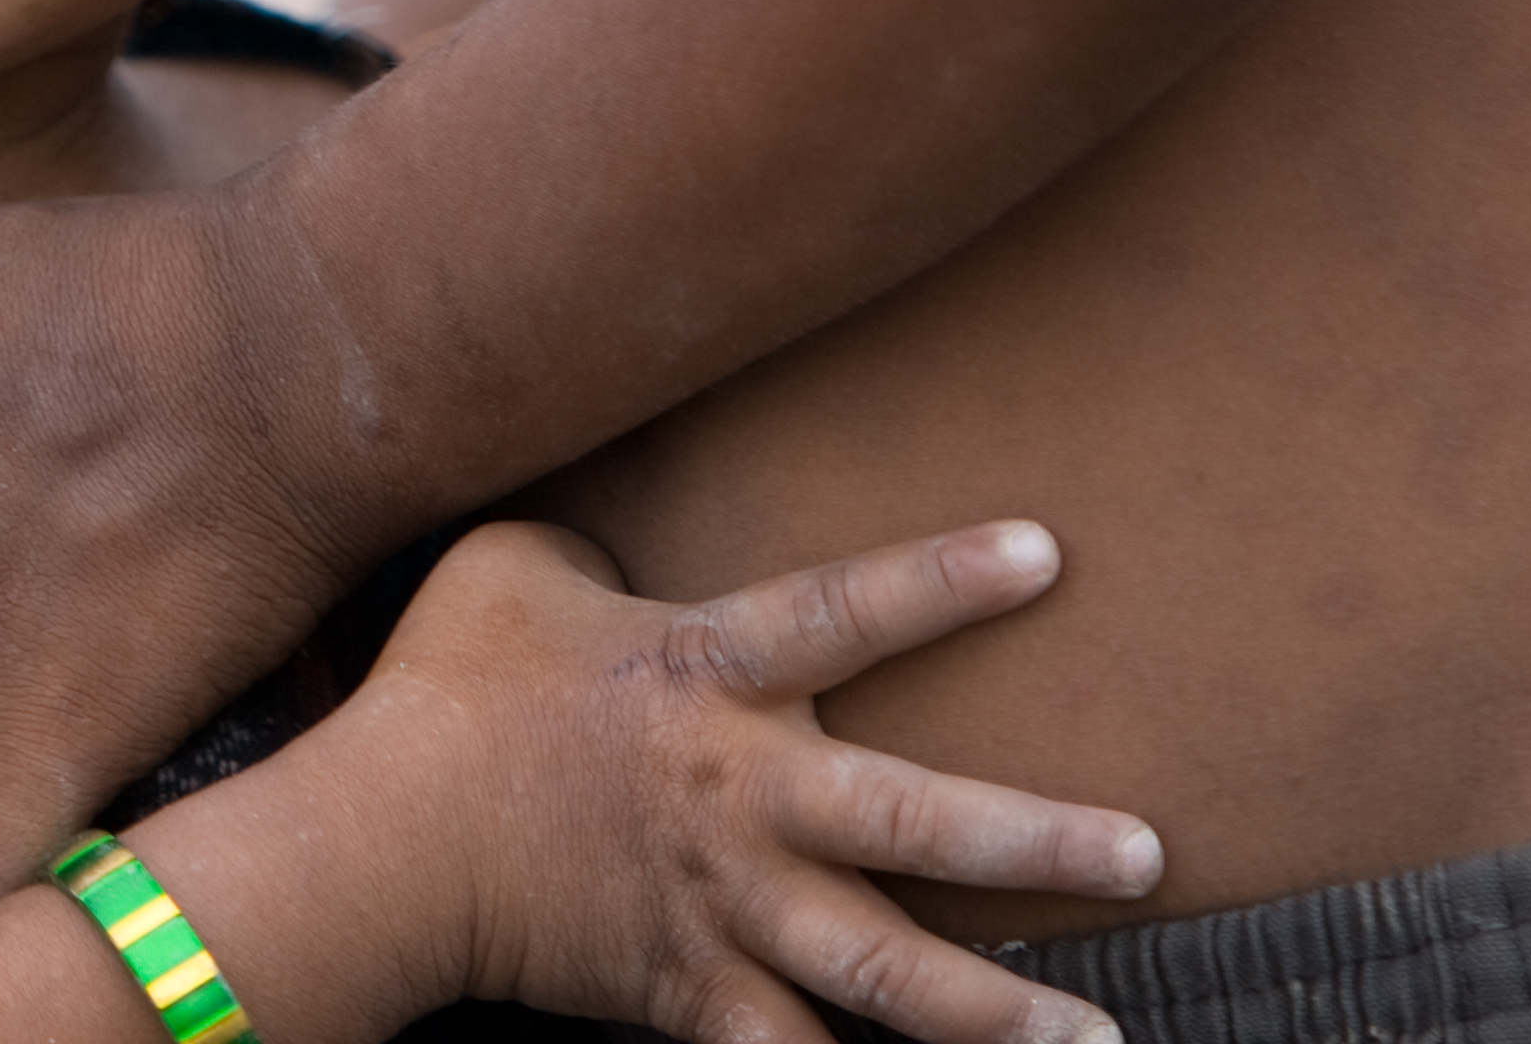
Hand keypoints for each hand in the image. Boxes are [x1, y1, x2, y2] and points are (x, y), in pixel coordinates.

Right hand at [339, 518, 1159, 1043]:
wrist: (379, 841)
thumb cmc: (445, 683)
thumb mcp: (515, 566)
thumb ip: (599, 544)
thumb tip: (631, 536)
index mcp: (708, 677)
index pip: (847, 611)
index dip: (946, 580)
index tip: (1048, 552)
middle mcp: (741, 798)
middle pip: (917, 826)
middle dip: (1040, 843)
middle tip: (1151, 853)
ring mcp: (724, 909)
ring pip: (887, 979)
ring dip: (998, 1014)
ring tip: (1100, 1036)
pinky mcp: (689, 993)